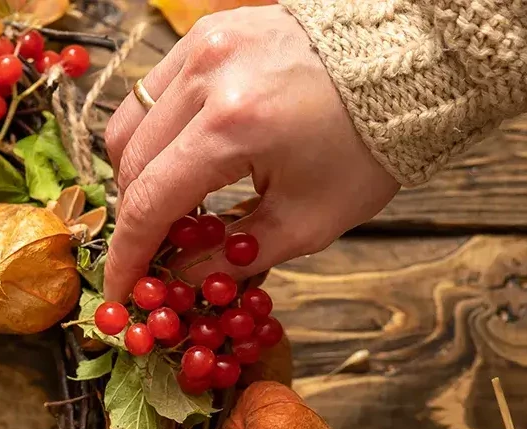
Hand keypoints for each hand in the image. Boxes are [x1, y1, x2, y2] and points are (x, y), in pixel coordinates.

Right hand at [103, 5, 398, 300]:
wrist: (412, 62)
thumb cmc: (366, 147)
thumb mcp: (303, 224)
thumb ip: (229, 260)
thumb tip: (175, 284)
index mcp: (232, 126)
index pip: (147, 204)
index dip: (126, 257)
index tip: (120, 293)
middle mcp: (206, 76)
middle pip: (128, 165)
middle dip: (135, 218)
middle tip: (155, 253)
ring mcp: (203, 45)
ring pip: (128, 124)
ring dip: (138, 175)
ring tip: (172, 206)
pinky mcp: (209, 32)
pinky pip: (153, 93)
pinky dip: (156, 135)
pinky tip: (185, 160)